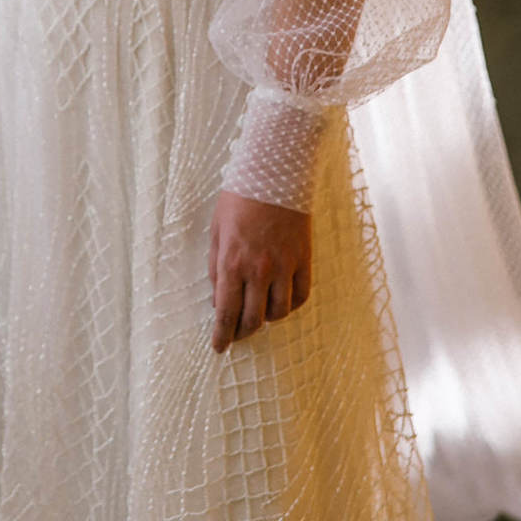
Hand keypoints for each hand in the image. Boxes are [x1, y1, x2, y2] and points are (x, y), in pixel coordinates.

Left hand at [208, 189, 310, 353]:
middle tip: (237, 334)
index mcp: (232, 262)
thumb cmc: (239, 199)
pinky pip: (301, 296)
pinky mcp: (304, 259)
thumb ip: (216, 268)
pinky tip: (281, 300)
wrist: (274, 173)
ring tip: (258, 312)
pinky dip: (290, 304)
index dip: (222, 336)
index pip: (226, 312)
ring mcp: (284, 265)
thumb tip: (218, 299)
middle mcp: (259, 269)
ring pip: (278, 312)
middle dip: (242, 332)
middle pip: (252, 319)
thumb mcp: (217, 231)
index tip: (219, 347)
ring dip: (266, 318)